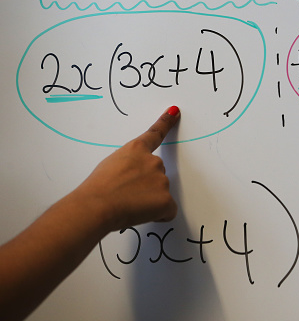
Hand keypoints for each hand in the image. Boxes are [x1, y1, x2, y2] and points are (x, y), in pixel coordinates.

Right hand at [73, 106, 180, 232]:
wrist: (96, 205)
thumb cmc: (96, 189)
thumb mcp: (110, 166)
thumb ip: (129, 166)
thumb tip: (133, 178)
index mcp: (136, 150)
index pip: (155, 134)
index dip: (165, 122)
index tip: (174, 111)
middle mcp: (153, 161)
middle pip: (156, 174)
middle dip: (146, 185)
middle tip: (126, 194)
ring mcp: (162, 180)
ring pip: (160, 193)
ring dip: (149, 201)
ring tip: (128, 204)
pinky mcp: (166, 199)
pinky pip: (167, 210)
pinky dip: (158, 215)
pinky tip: (140, 214)